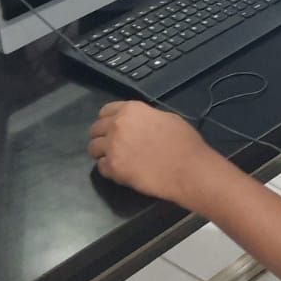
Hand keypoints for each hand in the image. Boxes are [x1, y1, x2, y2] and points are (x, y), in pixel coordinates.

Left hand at [88, 100, 220, 207]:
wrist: (187, 169)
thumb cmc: (183, 142)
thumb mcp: (166, 117)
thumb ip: (145, 117)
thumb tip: (139, 123)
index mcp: (131, 110)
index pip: (105, 111)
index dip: (109, 120)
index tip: (113, 127)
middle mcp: (117, 125)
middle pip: (95, 129)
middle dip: (103, 136)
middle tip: (114, 145)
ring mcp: (112, 147)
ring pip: (93, 148)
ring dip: (102, 153)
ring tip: (116, 159)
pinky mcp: (113, 168)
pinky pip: (101, 167)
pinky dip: (109, 169)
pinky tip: (122, 171)